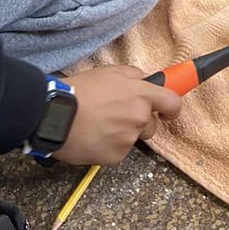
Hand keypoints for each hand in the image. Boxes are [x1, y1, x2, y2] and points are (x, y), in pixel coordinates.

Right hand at [53, 65, 182, 165]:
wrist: (55, 115)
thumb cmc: (80, 90)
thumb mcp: (109, 72)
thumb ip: (133, 75)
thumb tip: (144, 81)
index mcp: (141, 95)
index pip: (173, 103)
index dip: (172, 108)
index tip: (167, 111)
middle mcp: (139, 118)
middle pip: (151, 126)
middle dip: (138, 122)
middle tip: (115, 115)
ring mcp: (128, 139)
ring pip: (132, 138)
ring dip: (121, 133)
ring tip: (98, 125)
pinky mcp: (115, 157)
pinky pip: (118, 151)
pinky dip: (108, 146)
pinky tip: (92, 137)